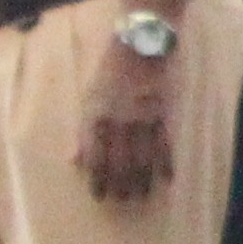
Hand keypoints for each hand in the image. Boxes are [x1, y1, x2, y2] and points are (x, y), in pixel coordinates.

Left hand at [78, 38, 178, 202]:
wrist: (141, 42)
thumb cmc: (112, 69)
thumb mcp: (90, 97)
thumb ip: (84, 132)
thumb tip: (75, 160)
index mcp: (96, 116)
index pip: (95, 155)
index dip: (97, 178)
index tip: (99, 196)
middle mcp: (118, 120)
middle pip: (119, 160)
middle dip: (121, 183)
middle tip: (123, 201)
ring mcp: (142, 117)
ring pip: (142, 156)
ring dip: (142, 179)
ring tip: (142, 197)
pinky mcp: (162, 112)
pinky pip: (164, 143)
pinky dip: (166, 162)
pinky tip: (167, 179)